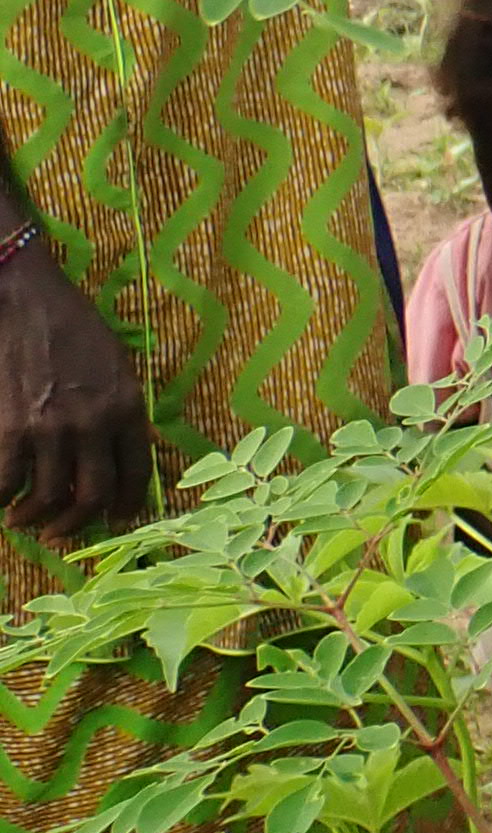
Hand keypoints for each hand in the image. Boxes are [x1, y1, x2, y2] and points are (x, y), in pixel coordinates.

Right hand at [0, 228, 151, 541]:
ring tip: (23, 519)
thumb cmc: (70, 326)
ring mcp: (51, 429)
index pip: (137, 474)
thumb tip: (114, 454)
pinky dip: (0, 498)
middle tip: (60, 533)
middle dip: (77, 524)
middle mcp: (95, 424)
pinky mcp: (9, 430)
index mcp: (128, 407)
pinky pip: (5, 484)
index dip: (128, 506)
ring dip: (34, 518)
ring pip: (49, 499)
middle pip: (93, 497)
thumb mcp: (115, 364)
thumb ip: (118, 408)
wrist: (23, 299)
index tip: (116, 520)